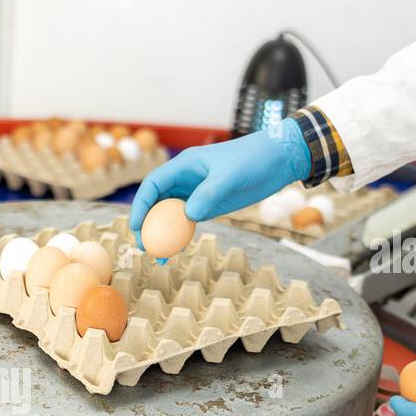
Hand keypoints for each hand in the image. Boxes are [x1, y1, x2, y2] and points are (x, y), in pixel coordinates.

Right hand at [128, 118, 311, 245]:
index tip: (137, 225)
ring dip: (162, 234)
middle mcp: (185, 180)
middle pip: (156, 202)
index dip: (141, 205)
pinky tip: (176, 251)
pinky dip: (179, 237)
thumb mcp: (230, 175)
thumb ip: (209, 193)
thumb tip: (188, 216)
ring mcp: (195, 193)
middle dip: (147, 225)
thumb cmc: (253, 159)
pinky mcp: (207, 205)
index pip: (153, 185)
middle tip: (145, 246)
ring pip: (169, 215)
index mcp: (184, 166)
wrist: (278, 160)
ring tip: (158, 256)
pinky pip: (186, 222)